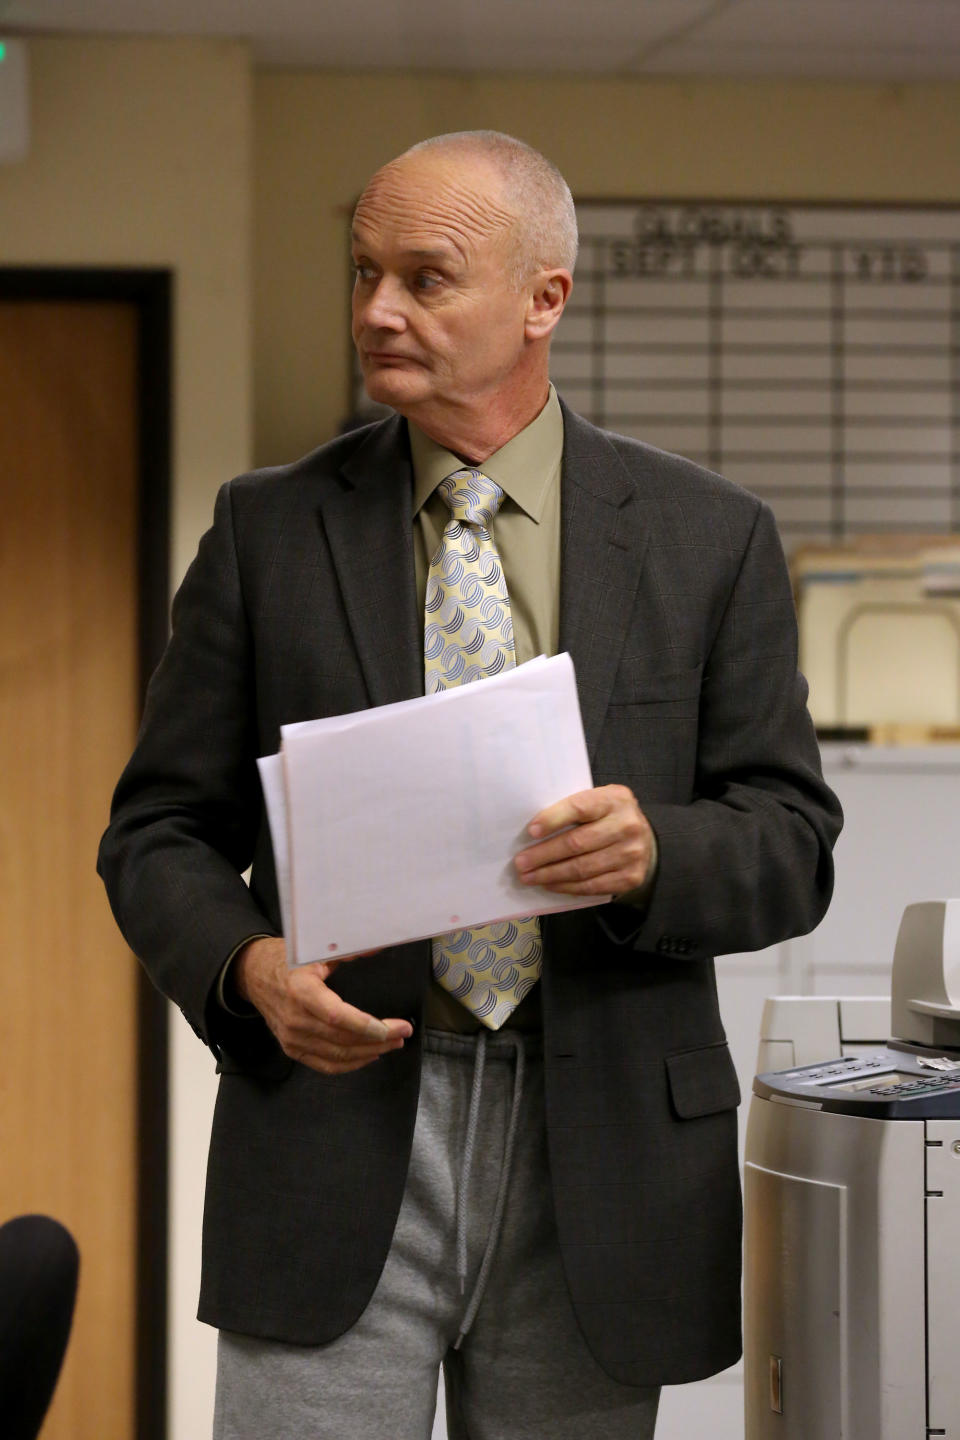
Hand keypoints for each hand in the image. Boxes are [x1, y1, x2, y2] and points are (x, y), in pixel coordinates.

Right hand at [234, 937, 412, 1074]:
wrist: (253, 974)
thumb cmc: (286, 959)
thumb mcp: (313, 949)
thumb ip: (347, 951)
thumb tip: (379, 947)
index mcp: (301, 990)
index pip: (337, 1016)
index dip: (367, 1026)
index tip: (394, 1027)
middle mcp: (295, 1018)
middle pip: (342, 1040)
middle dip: (379, 1040)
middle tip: (403, 1033)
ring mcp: (292, 1037)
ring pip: (337, 1056)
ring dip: (370, 1053)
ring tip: (393, 1044)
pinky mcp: (291, 1048)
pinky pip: (324, 1064)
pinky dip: (350, 1064)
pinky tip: (369, 1055)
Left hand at [514, 784, 654, 896]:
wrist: (645, 840)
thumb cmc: (610, 818)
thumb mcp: (598, 802)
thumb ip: (574, 809)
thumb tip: (534, 830)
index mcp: (615, 799)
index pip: (580, 808)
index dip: (553, 819)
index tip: (531, 831)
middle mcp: (627, 825)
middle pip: (577, 843)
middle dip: (544, 854)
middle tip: (521, 862)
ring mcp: (631, 854)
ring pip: (582, 868)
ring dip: (550, 874)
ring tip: (529, 876)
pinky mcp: (630, 877)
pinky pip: (591, 886)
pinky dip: (566, 887)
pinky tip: (550, 884)